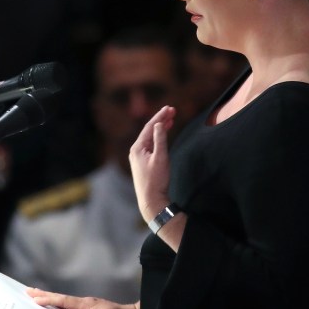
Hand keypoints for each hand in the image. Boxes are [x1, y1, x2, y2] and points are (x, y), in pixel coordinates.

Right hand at [27, 288, 139, 308]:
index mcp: (86, 305)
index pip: (64, 301)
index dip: (49, 300)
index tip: (34, 298)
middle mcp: (84, 303)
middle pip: (61, 297)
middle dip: (44, 294)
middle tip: (28, 290)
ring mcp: (86, 306)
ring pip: (64, 300)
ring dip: (49, 298)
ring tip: (36, 296)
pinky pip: (69, 305)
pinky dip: (58, 303)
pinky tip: (55, 305)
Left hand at [129, 106, 175, 220]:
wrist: (151, 200)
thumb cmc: (156, 180)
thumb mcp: (161, 158)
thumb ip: (160, 139)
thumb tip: (159, 124)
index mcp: (138, 148)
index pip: (150, 127)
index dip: (160, 116)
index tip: (170, 108)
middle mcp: (135, 150)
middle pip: (149, 131)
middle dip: (161, 120)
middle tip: (172, 111)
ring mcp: (138, 156)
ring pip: (150, 137)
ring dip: (160, 128)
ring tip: (170, 119)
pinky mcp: (142, 162)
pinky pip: (150, 145)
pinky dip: (158, 138)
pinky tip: (164, 134)